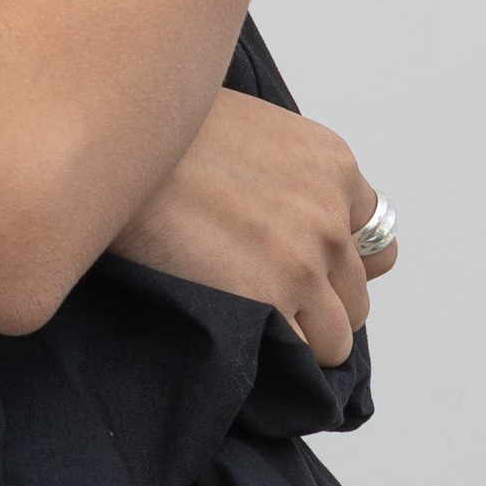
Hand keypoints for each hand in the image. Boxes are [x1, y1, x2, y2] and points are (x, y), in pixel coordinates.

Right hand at [111, 86, 396, 364]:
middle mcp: (331, 214)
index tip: (299, 267)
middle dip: (317, 301)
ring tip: (249, 328)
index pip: (372, 238)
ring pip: (338, 335)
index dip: (335, 260)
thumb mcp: (250, 127)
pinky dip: (276, 357)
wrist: (113, 148)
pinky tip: (239, 339)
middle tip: (262, 299)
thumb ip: (287, 172)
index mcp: (334, 165)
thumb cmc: (162, 135)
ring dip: (301, 337)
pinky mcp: (267, 299)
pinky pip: (299, 356)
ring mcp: (304, 261)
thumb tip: (282, 212)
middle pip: (356, 293)